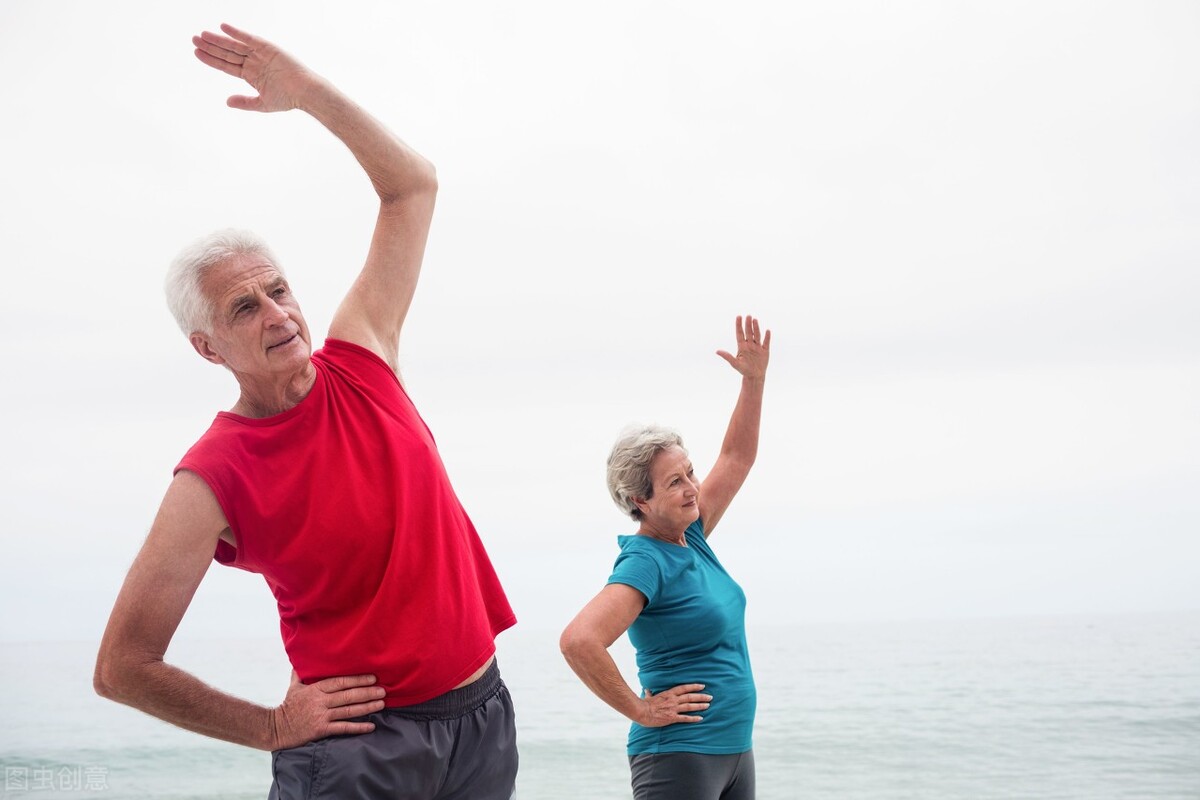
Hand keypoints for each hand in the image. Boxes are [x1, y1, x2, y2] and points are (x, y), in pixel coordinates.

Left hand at [192, 23, 321, 112]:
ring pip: (234, 46)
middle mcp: (253, 62)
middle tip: (194, 39)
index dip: (211, 59)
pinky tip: (223, 27)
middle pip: (227, 53)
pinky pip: (249, 38)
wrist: (305, 92)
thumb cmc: (288, 99)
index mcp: (251, 75)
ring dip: (219, 39)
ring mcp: (260, 54)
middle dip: (210, 46)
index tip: (196, 52)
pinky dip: (237, 32)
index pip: (226, 65)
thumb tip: (227, 102)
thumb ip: (245, 102)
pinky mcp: (268, 47)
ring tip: (202, 35)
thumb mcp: (263, 103)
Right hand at [268, 671, 386, 749]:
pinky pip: (343, 728)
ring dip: (367, 707)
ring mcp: (321, 716)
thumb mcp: (294, 686)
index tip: (372, 677)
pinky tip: (371, 726)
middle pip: (348, 695)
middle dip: (367, 692)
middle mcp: (320, 701)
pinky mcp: (321, 730)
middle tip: (383, 690)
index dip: (357, 679)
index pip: (340, 682)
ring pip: (348, 710)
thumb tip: (302, 657)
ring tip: (381, 704)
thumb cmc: (288, 705)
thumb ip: (301, 672)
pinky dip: (358, 727)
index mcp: (316, 689)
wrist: (275, 728)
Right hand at [637, 683, 712, 726]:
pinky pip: (685, 718)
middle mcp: (673, 700)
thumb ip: (650, 693)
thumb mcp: (648, 696)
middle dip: (701, 696)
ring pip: (689, 706)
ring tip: (708, 705)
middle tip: (710, 697)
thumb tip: (647, 690)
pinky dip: (693, 718)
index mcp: (669, 693)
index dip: (694, 686)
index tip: (702, 686)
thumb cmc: (644, 704)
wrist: (642, 712)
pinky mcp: (672, 718)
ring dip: (700, 706)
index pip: (684, 688)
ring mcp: (673, 709)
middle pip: (690, 697)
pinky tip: (700, 718)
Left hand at [716, 315, 769, 381]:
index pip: (740, 333)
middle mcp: (749, 344)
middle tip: (748, 316)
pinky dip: (767, 337)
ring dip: (756, 328)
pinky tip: (767, 330)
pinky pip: (766, 342)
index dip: (739, 325)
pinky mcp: (765, 350)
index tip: (738, 317)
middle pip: (748, 332)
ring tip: (755, 320)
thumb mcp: (735, 363)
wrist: (754, 376)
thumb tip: (717, 351)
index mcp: (742, 346)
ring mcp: (757, 347)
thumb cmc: (743, 370)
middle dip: (748, 324)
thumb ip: (727, 356)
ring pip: (757, 335)